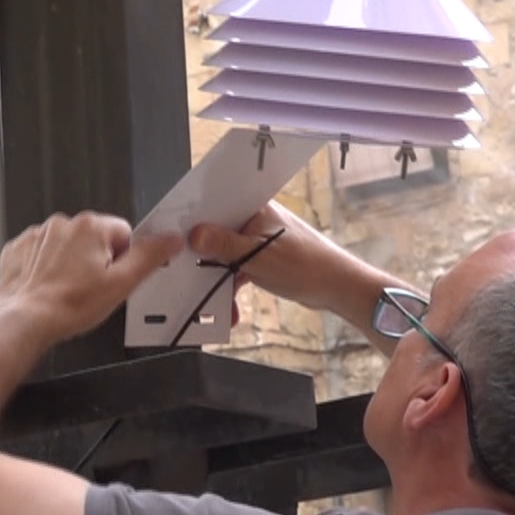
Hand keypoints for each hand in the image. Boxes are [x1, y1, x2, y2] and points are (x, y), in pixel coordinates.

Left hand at [0, 213, 180, 342]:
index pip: (124, 233)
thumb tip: (170, 240)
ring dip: (71, 263)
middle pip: (95, 239)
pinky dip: (47, 267)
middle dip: (98, 260)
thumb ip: (150, 257)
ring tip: (70, 289)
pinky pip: (42, 252)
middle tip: (93, 288)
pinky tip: (50, 286)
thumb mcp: (121, 284)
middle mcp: (63, 224)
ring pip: (68, 245)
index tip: (114, 276)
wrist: (26, 320)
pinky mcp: (20, 248)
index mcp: (92, 227)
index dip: (124, 259)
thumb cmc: (68, 305)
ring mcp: (39, 235)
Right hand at [189, 202, 337, 311]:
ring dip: (218, 279)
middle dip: (204, 257)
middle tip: (187, 274)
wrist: (337, 287)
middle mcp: (255, 220)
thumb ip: (223, 244)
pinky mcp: (261, 259)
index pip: (216, 206)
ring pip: (226, 255)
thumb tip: (194, 235)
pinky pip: (237, 270)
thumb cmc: (305, 265)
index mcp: (254, 208)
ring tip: (214, 302)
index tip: (176, 238)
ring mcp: (258, 240)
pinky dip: (232, 287)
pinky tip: (229, 309)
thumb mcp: (257, 256)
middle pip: (217, 233)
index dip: (195, 221)